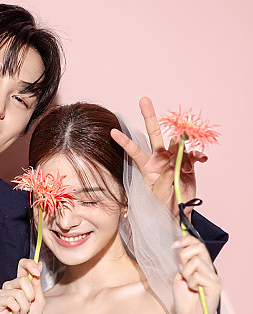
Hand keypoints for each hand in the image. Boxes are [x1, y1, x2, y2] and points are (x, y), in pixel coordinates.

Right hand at [0, 259, 44, 313]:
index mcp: (21, 283)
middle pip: (23, 279)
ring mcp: (1, 293)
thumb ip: (37, 284)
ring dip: (24, 306)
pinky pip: (9, 300)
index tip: (37, 272)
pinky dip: (16, 309)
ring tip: (22, 313)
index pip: (22, 265)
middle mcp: (10, 286)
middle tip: (29, 307)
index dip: (30, 264)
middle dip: (30, 296)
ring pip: (18, 292)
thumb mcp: (39, 301)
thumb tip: (38, 264)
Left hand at [111, 96, 207, 217]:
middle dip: (149, 116)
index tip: (112, 132)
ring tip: (186, 164)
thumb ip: (166, 174)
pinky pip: (194, 155)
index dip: (124, 142)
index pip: (134, 151)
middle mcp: (159, 159)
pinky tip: (202, 159)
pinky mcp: (188, 164)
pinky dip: (198, 155)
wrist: (177, 214)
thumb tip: (175, 155)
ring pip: (178, 144)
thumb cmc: (162, 206)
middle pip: (154, 134)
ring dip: (184, 149)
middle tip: (144, 100)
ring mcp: (174, 160)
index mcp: (147, 167)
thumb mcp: (160, 193)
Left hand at [172, 235, 221, 313]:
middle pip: (199, 247)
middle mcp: (209, 269)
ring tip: (189, 284)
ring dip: (186, 273)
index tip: (174, 245)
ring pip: (196, 262)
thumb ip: (182, 264)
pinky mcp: (215, 285)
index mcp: (202, 266)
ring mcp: (214, 277)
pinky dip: (192, 282)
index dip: (186, 240)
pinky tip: (194, 290)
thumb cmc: (185, 301)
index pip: (198, 244)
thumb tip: (182, 250)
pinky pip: (198, 275)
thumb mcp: (179, 278)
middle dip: (184, 256)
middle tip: (181, 270)